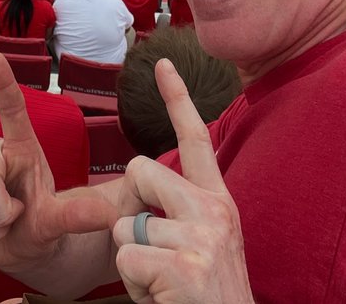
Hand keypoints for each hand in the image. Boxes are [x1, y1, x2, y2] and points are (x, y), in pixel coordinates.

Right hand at [0, 52, 116, 274]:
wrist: (17, 247)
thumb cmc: (39, 223)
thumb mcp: (59, 221)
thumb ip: (77, 216)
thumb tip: (108, 216)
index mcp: (22, 147)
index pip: (12, 110)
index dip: (2, 83)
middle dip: (1, 212)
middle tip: (14, 218)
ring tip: (0, 225)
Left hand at [110, 59, 253, 303]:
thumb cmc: (205, 295)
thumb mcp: (205, 243)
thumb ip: (181, 209)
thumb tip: (142, 184)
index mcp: (219, 201)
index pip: (195, 139)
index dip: (177, 99)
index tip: (161, 64)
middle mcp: (215, 211)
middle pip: (139, 171)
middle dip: (131, 211)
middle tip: (158, 253)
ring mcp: (202, 237)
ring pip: (125, 227)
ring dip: (133, 263)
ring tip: (165, 283)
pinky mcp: (184, 266)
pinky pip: (126, 260)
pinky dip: (135, 286)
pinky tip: (163, 296)